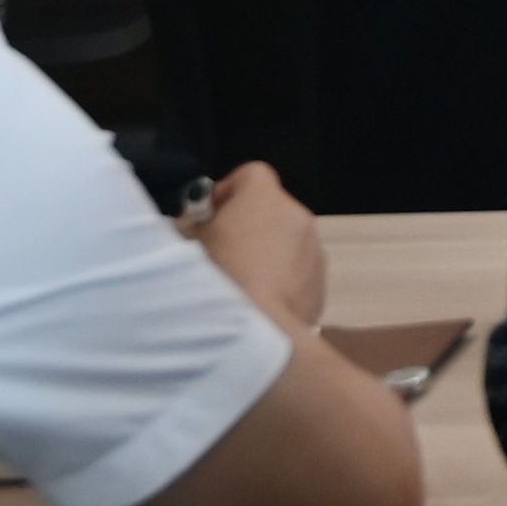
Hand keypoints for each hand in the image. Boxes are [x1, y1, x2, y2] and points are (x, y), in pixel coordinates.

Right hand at [186, 162, 327, 328]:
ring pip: (286, 243)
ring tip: (238, 285)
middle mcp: (297, 215)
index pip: (251, 175)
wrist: (255, 330)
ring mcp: (314, 249)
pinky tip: (257, 305)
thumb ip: (190, 227)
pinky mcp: (320, 282)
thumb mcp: (186, 246)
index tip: (208, 218)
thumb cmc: (216, 278)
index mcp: (264, 198)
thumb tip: (194, 227)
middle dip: (246, 226)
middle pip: (269, 210)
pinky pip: (297, 272)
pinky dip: (280, 281)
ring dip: (265, 254)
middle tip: (219, 253)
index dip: (228, 192)